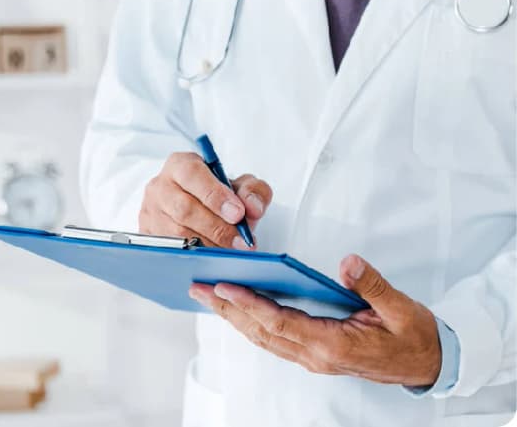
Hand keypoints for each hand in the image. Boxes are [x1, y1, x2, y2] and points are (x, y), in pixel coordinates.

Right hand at [138, 151, 271, 249]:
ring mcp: (150, 212)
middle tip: (241, 242)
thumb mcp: (239, 186)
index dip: (215, 195)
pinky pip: (171, 251)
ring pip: (178, 234)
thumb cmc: (217, 196)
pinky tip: (213, 259)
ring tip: (232, 252)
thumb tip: (252, 207)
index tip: (238, 213)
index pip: (192, 174)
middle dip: (217, 228)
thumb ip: (253, 190)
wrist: (198, 210)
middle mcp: (160, 186)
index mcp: (180, 165)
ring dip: (209, 246)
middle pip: (184, 209)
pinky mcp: (148, 235)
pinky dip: (195, 258)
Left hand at [189, 255, 443, 387]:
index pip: (281, 323)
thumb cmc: (413, 334)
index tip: (224, 286)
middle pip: (262, 332)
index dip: (250, 304)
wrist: (429, 363)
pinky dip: (251, 322)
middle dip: (228, 309)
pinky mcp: (315, 353)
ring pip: (264, 337)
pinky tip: (235, 306)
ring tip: (206, 294)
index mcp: (334, 345)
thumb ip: (372, 285)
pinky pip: (274, 338)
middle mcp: (318, 355)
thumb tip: (347, 263)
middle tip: (197, 287)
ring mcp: (315, 358)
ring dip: (233, 316)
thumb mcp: (400, 307)